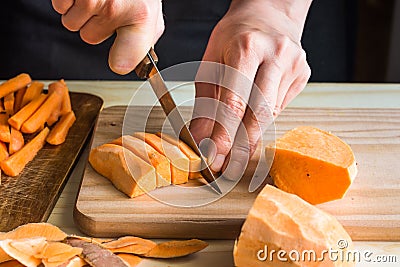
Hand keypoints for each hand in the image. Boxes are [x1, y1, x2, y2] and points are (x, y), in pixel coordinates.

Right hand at [52, 0, 163, 73]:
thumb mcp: (148, 11)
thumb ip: (140, 40)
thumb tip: (123, 64)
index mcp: (142, 15)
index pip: (130, 55)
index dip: (122, 60)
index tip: (118, 62)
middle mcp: (117, 7)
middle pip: (89, 38)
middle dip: (93, 23)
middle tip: (105, 4)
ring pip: (72, 23)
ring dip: (79, 10)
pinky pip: (60, 6)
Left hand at [190, 0, 311, 179]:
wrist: (269, 16)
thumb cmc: (235, 37)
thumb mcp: (211, 64)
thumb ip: (206, 103)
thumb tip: (201, 138)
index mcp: (247, 47)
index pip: (235, 102)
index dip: (224, 135)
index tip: (214, 156)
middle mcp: (276, 55)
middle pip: (260, 113)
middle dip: (241, 146)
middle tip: (227, 167)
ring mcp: (294, 65)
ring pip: (271, 115)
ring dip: (251, 136)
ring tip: (235, 150)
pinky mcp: (303, 75)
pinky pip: (280, 108)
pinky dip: (263, 120)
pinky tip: (253, 119)